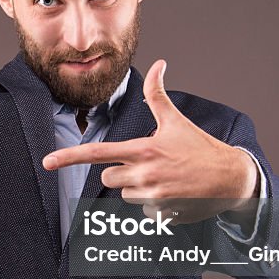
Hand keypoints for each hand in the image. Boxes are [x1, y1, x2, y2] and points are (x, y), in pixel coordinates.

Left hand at [41, 60, 258, 222]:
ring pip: (125, 195)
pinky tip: (172, 194)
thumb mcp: (176, 120)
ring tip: (164, 178)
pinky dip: (154, 205)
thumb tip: (158, 63)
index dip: (69, 157)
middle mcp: (144, 174)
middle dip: (119, 172)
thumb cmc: (200, 147)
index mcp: (142, 149)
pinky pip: (142, 213)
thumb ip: (157, 94)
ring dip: (138, 188)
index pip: (97, 153)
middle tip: (146, 164)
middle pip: (108, 177)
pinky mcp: (162, 215)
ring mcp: (152, 197)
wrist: (231, 178)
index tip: (47, 163)